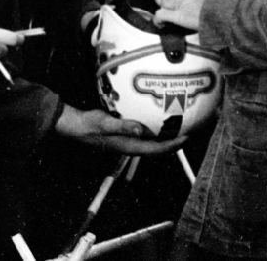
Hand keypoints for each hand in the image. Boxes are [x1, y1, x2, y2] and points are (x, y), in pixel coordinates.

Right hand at [55, 106, 185, 154]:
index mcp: (129, 146)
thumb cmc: (88, 125)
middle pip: (158, 147)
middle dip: (175, 141)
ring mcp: (128, 141)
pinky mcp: (125, 135)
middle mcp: (131, 145)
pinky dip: (155, 128)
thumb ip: (122, 126)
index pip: (157, 149)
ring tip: (180, 124)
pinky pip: (145, 134)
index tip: (187, 136)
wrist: (75, 126)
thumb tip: (140, 129)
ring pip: (153, 142)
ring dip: (167, 136)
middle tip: (190, 129)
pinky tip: (159, 117)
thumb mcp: (104, 124)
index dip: (173, 145)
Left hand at [153, 0, 222, 30]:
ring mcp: (183, 3)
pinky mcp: (180, 15)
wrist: (229, 12)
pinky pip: (162, 15)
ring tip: (162, 18)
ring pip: (165, 4)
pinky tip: (159, 23)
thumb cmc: (229, 5)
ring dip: (163, 10)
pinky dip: (158, 19)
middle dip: (168, 1)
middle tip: (169, 8)